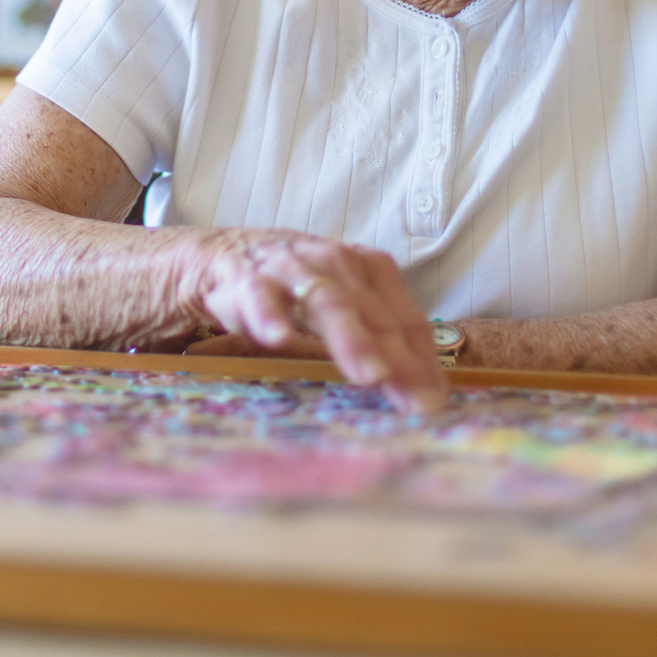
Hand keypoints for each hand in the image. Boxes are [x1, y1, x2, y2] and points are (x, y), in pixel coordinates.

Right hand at [186, 231, 445, 411]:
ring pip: (328, 301)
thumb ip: (376, 338)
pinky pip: (260, 296)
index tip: (435, 401)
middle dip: (398, 359)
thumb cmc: (294, 285)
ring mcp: (291, 268)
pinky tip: (279, 338)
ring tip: (370, 375)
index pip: (405, 317)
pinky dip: (270, 316)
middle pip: (374, 313)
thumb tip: (419, 391)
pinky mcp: (246, 278)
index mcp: (367, 268)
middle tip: (416, 401)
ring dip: (351, 338)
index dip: (424, 360)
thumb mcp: (342, 303)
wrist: (221, 255)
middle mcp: (336, 262)